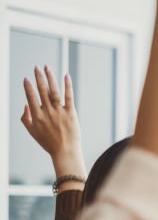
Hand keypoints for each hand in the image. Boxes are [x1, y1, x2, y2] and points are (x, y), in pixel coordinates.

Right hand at [21, 66, 85, 181]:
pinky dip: (67, 85)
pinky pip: (69, 96)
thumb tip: (25, 105)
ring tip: (47, 67)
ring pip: (53, 91)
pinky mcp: (71, 113)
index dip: (28, 87)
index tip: (26, 78)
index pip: (31, 97)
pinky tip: (66, 75)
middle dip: (38, 77)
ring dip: (50, 77)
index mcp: (37, 116)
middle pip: (41, 91)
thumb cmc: (48, 142)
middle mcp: (47, 112)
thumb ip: (25, 118)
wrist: (65, 151)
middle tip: (36, 67)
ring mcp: (59, 111)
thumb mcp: (32, 132)